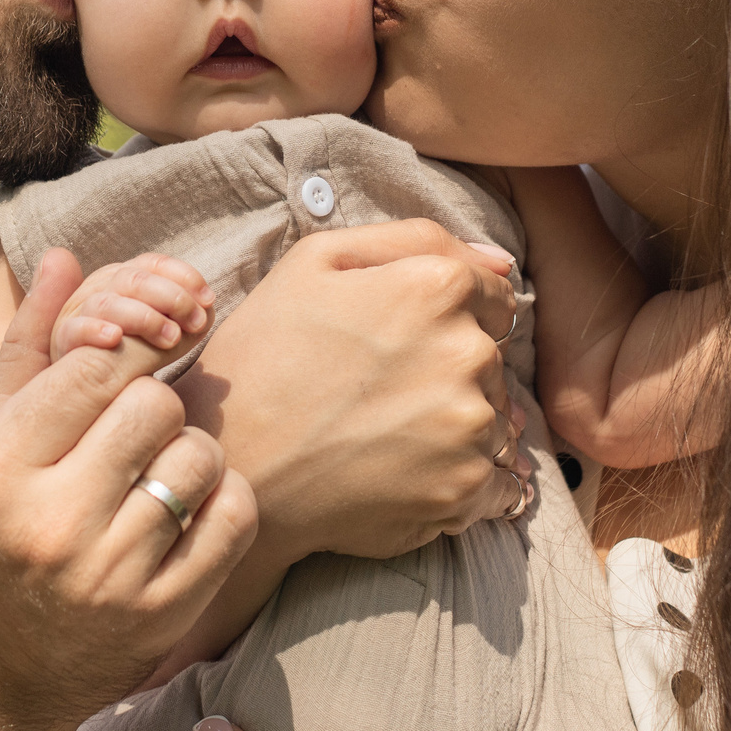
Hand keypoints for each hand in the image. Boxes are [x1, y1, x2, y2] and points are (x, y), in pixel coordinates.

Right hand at [0, 246, 258, 730]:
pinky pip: (231, 520)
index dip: (119, 353)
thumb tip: (65, 255)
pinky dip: (223, 498)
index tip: (125, 364)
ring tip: (156, 467)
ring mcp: (109, 578)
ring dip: (186, 451)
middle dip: (151, 401)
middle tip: (134, 425)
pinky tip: (191, 503)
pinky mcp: (160, 617)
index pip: (91, 368)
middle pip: (151, 405)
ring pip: (196, 457)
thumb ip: (23, 350)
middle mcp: (48, 525)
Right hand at [51, 253, 215, 360]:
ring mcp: (78, 313)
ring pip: (108, 302)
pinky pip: (75, 330)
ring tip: (171, 338)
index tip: (209, 299)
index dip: (184, 276)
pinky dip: (95, 330)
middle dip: (172, 297)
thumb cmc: (133, 360)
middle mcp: (99, 288)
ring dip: (144, 317)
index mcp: (123, 278)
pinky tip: (115, 338)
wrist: (93, 392)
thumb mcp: (161, 334)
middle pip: (135, 279)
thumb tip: (209, 308)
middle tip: (197, 322)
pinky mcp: (63, 341)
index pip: (154, 264)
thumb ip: (183, 318)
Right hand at [173, 220, 526, 565]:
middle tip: (379, 390)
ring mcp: (470, 427)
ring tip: (386, 435)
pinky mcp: (465, 490)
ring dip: (457, 425)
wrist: (230, 466)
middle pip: (493, 358)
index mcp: (438, 288)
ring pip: (496, 419)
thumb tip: (499, 262)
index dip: (449, 315)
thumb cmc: (263, 355)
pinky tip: (409, 474)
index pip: (496, 296)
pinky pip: (499, 481)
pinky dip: (465, 479)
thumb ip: (415, 241)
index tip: (403, 340)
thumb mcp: (315, 261)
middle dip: (451, 369)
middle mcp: (468, 353)